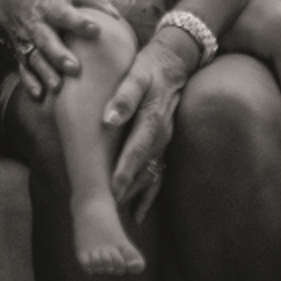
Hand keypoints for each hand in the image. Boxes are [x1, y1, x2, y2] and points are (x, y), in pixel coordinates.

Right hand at [0, 0, 122, 99]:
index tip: (96, 30)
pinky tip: (39, 95)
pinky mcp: (21, 54)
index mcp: (51, 5)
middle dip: (59, 54)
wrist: (12, 3)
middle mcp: (37, 24)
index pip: (64, 14)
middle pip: (46, 39)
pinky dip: (30, 82)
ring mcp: (27, 40)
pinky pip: (23, 69)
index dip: (79, 22)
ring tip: (57, 87)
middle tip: (74, 69)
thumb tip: (117, 13)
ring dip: (45, 72)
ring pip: (35, 57)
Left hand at [105, 33, 197, 204]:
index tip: (112, 191)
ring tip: (119, 217)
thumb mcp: (136, 75)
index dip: (124, 172)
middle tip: (108, 211)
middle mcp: (161, 136)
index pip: (135, 152)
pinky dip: (148, 194)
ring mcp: (164, 142)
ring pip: (150, 175)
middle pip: (142, 170)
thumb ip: (124, 97)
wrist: (173, 63)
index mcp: (152, 120)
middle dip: (126, 190)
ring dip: (136, 196)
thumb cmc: (149, 68)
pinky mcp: (163, 145)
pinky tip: (138, 213)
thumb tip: (109, 119)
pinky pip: (158, 174)